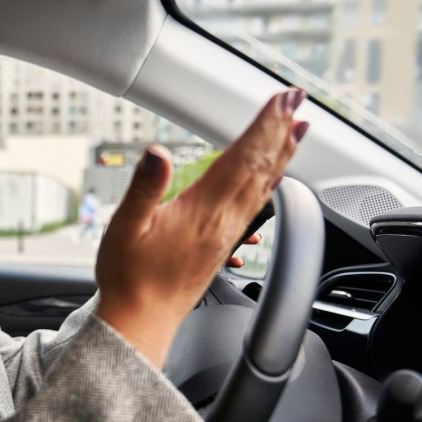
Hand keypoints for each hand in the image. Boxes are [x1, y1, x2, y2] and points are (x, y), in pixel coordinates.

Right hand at [95, 89, 308, 366]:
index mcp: (203, 211)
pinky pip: (256, 206)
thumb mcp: (124, 227)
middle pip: (261, 168)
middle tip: (297, 101)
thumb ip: (144, 187)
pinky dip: (270, 184)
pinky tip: (272, 180)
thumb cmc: (129, 278)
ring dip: (282, 155)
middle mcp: (224, 221)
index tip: (280, 100)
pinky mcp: (223, 246)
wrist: (140, 321)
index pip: (242, 157)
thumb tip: (156, 152)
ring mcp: (227, 235)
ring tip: (297, 131)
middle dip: (280, 130)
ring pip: (264, 187)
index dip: (264, 125)